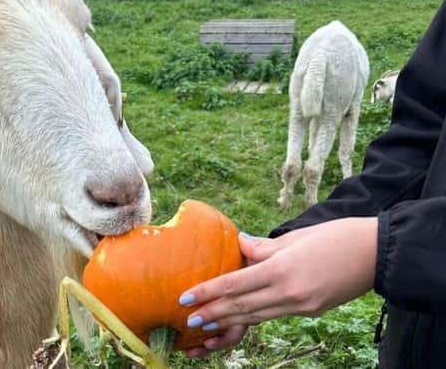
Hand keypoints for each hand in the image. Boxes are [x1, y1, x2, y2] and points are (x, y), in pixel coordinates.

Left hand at [180, 217, 377, 356]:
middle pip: (241, 307)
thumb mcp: (296, 237)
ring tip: (207, 326)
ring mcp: (301, 305)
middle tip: (187, 320)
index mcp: (280, 269)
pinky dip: (254, 318)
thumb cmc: (336, 236)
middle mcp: (288, 293)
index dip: (207, 292)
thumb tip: (240, 247)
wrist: (378, 254)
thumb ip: (265, 248)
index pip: (234, 284)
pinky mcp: (311, 311)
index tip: (185, 298)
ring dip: (229, 321)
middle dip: (212, 314)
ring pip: (256, 316)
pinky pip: (275, 315)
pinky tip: (240, 318)